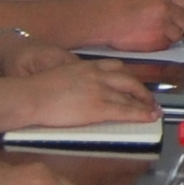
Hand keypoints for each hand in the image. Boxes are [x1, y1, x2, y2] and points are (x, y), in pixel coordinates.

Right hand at [15, 62, 155, 125]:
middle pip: (129, 80)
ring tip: (153, 111)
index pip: (116, 68)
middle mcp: (97, 75)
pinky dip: (140, 114)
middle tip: (150, 100)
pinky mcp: (98, 107)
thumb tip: (80, 90)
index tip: (135, 85)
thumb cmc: (37, 90)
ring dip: (145, 104)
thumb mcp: (60, 76)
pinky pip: (126, 110)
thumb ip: (75, 80)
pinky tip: (148, 118)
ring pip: (130, 96)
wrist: (30, 96)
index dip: (129, 78)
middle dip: (142, 91)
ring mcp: (99, 90)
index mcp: (86, 66)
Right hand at [64, 0, 183, 49]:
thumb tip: (174, 11)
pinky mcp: (159, 40)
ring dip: (170, 35)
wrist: (102, 19)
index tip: (182, 16)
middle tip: (166, 27)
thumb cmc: (117, 6)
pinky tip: (147, 39)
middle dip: (178, 24)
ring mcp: (164, 24)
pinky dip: (161, 44)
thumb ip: (161, 1)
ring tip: (150, 32)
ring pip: (178, 33)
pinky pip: (168, 44)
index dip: (182, 10)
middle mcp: (166, 6)